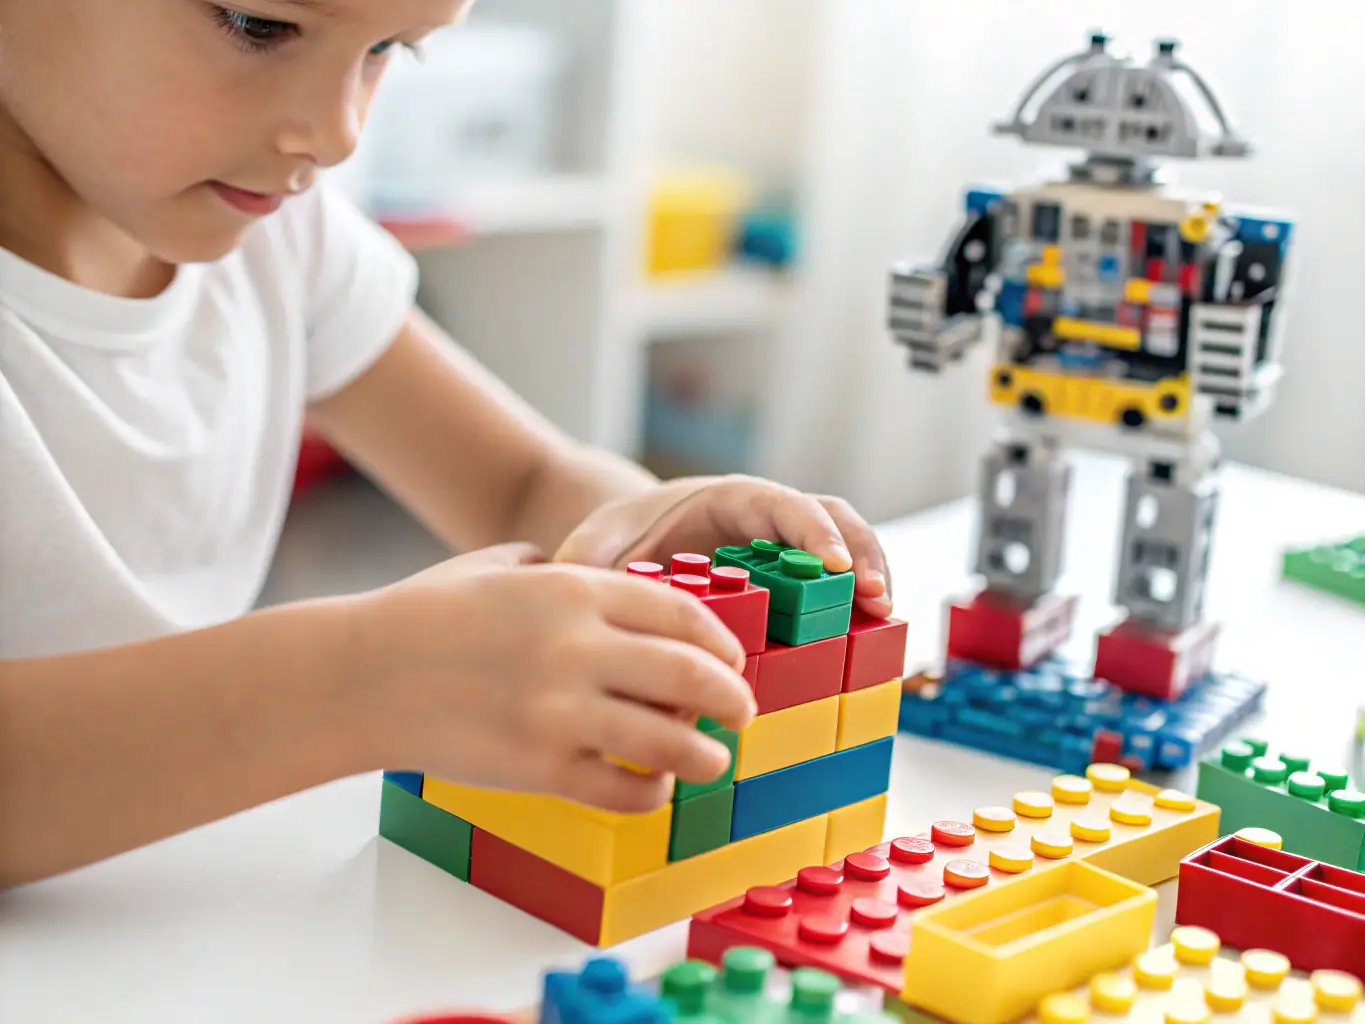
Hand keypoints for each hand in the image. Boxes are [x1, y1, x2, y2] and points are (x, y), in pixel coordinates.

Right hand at [357, 543, 756, 812]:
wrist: (359, 676)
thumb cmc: (427, 614)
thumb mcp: (501, 565)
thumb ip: (563, 569)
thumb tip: (610, 586)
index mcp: (574, 589)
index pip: (683, 616)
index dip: (722, 643)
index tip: (732, 660)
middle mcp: (577, 648)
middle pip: (692, 676)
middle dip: (732, 698)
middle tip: (741, 712)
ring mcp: (559, 712)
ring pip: (670, 741)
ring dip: (706, 754)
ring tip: (714, 759)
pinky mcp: (538, 768)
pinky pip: (622, 790)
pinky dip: (653, 794)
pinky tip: (656, 789)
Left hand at [554, 476, 893, 615]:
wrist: (627, 548)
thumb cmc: (617, 539)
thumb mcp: (596, 546)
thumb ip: (589, 565)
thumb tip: (580, 592)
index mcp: (729, 501)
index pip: (783, 503)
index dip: (813, 531)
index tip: (831, 566)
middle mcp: (767, 523)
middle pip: (831, 522)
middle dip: (859, 554)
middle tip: (874, 598)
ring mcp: (785, 555)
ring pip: (845, 553)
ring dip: (869, 581)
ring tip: (882, 621)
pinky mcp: (790, 589)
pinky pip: (832, 592)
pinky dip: (852, 613)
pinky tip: (863, 644)